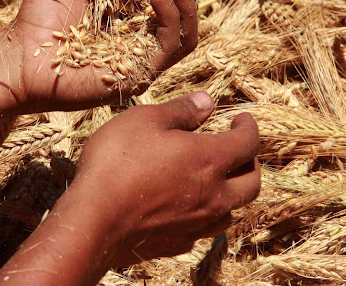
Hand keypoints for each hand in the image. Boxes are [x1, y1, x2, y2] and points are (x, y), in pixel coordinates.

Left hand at [12, 0, 197, 111]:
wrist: (21, 54)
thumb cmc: (39, 17)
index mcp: (124, 21)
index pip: (163, 3)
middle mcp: (136, 42)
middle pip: (180, 20)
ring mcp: (138, 61)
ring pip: (183, 37)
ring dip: (185, 7)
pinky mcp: (137, 76)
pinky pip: (167, 51)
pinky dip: (170, 22)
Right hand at [70, 92, 259, 265]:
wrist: (93, 220)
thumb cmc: (117, 162)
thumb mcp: (144, 120)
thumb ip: (180, 110)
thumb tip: (207, 101)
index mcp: (209, 160)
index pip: (247, 143)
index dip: (249, 127)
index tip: (242, 119)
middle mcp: (213, 195)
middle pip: (252, 183)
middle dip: (251, 163)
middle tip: (240, 151)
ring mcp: (197, 224)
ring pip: (232, 211)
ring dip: (232, 193)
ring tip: (218, 181)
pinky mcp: (178, 243)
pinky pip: (204, 230)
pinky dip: (206, 215)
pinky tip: (190, 208)